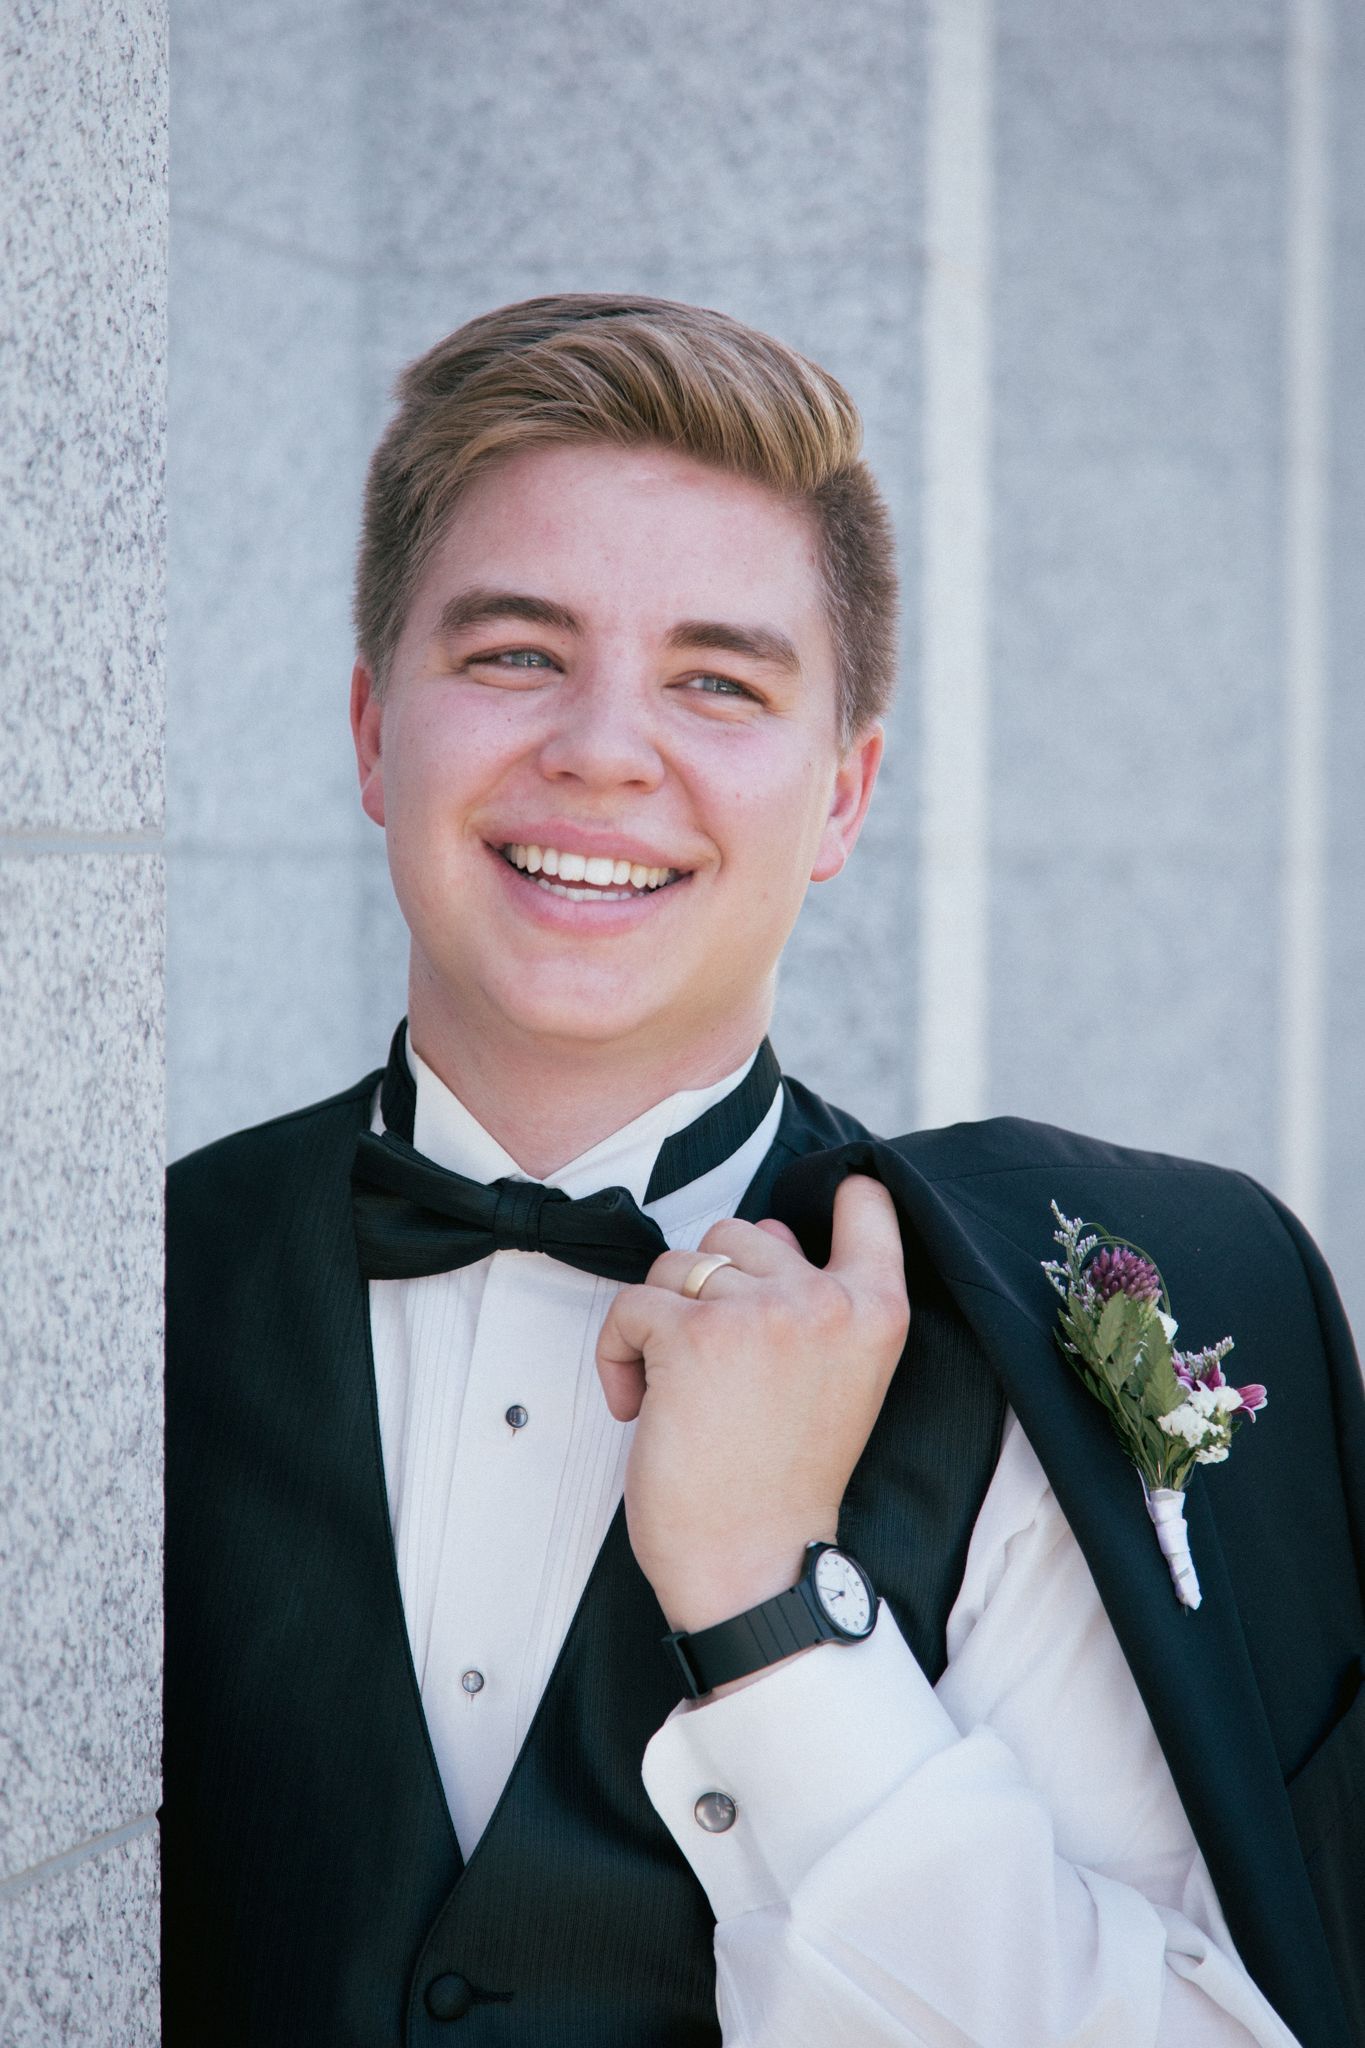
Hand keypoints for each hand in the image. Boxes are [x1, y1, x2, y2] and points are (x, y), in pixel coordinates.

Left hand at [595, 1175, 908, 1635]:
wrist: (758, 1569)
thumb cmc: (784, 1486)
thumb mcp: (837, 1379)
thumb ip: (814, 1300)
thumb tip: (766, 1230)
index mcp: (876, 1312)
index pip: (869, 1204)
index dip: (836, 1195)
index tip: (809, 1218)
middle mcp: (825, 1301)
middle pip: (741, 1229)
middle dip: (708, 1286)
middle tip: (712, 1365)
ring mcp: (760, 1313)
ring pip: (677, 1265)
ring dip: (658, 1324)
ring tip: (675, 1390)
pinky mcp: (693, 1336)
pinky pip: (630, 1306)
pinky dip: (617, 1354)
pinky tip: (640, 1405)